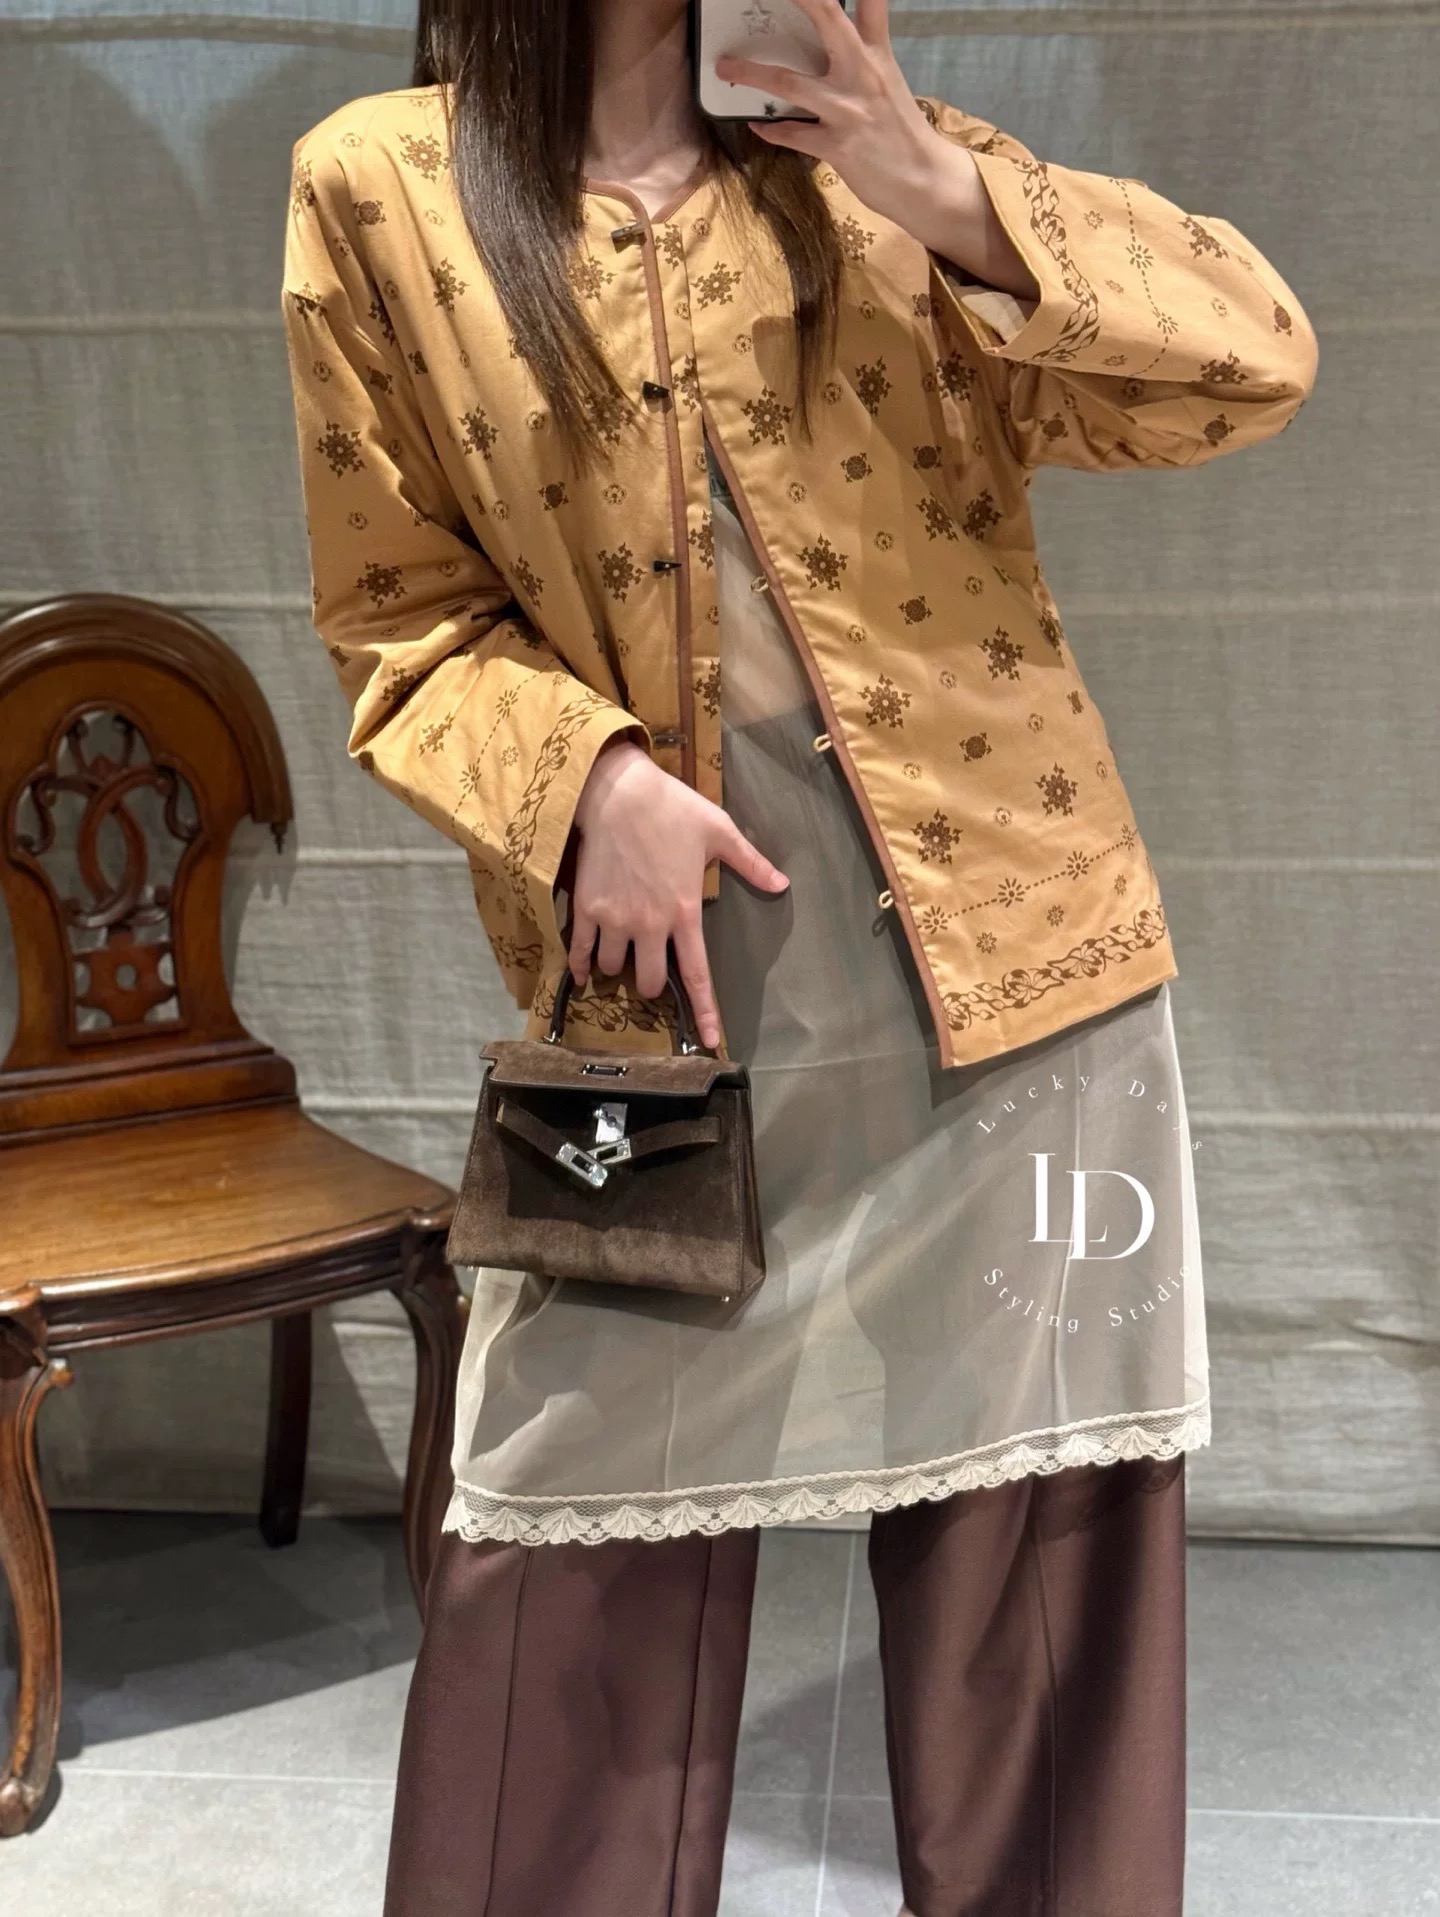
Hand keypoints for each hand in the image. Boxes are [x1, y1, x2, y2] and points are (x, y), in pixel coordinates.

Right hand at [568, 739, 788, 1047]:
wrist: (617, 791)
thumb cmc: (672, 808)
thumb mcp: (720, 831)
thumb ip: (751, 863)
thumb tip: (782, 883)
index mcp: (685, 912)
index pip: (697, 975)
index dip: (705, 1012)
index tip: (710, 1042)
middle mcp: (649, 924)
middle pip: (648, 982)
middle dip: (652, 984)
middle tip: (652, 966)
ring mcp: (615, 919)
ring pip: (614, 969)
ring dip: (619, 968)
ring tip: (622, 951)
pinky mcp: (587, 908)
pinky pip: (581, 951)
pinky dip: (582, 966)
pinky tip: (585, 972)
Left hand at [714, 0, 1035, 294]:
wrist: (924, 181)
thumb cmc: (902, 133)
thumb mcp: (887, 83)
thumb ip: (862, 58)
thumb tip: (828, 47)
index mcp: (878, 54)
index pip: (871, 2)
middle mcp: (862, 73)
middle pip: (828, 18)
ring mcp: (847, 109)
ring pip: (788, 82)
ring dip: (751, 73)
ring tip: (726, 66)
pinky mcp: (836, 146)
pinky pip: (791, 134)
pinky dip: (770, 128)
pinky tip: (755, 123)